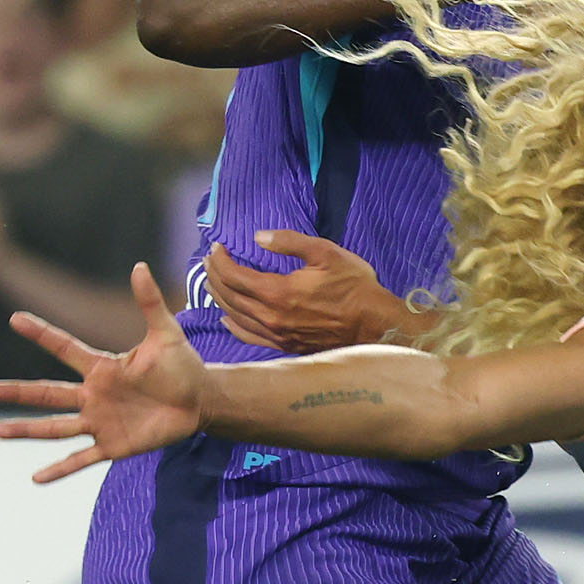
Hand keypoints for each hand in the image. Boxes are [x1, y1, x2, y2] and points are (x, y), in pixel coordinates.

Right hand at [0, 264, 205, 482]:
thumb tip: (139, 266)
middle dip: (15, 392)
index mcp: (101, 368)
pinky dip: (60, 469)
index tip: (14, 318)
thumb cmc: (182, 366)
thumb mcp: (165, 333)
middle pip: (46, 394)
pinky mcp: (113, 445)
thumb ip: (150, 303)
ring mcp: (100, 421)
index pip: (64, 348)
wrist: (200, 401)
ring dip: (26, 429)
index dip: (41, 334)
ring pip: (55, 427)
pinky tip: (35, 478)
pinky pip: (81, 459)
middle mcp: (93, 395)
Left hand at [201, 233, 414, 351]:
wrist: (374, 325)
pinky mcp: (286, 346)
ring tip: (213, 283)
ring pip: (236, 316)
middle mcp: (271, 317)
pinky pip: (250, 337)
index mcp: (278, 292)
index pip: (234, 276)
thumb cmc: (353, 286)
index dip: (220, 260)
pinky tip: (227, 319)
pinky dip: (234, 325)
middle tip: (209, 261)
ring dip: (220, 298)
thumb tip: (259, 237)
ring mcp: (277, 335)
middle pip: (230, 296)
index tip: (216, 247)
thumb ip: (289, 242)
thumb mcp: (325, 252)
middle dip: (215, 276)